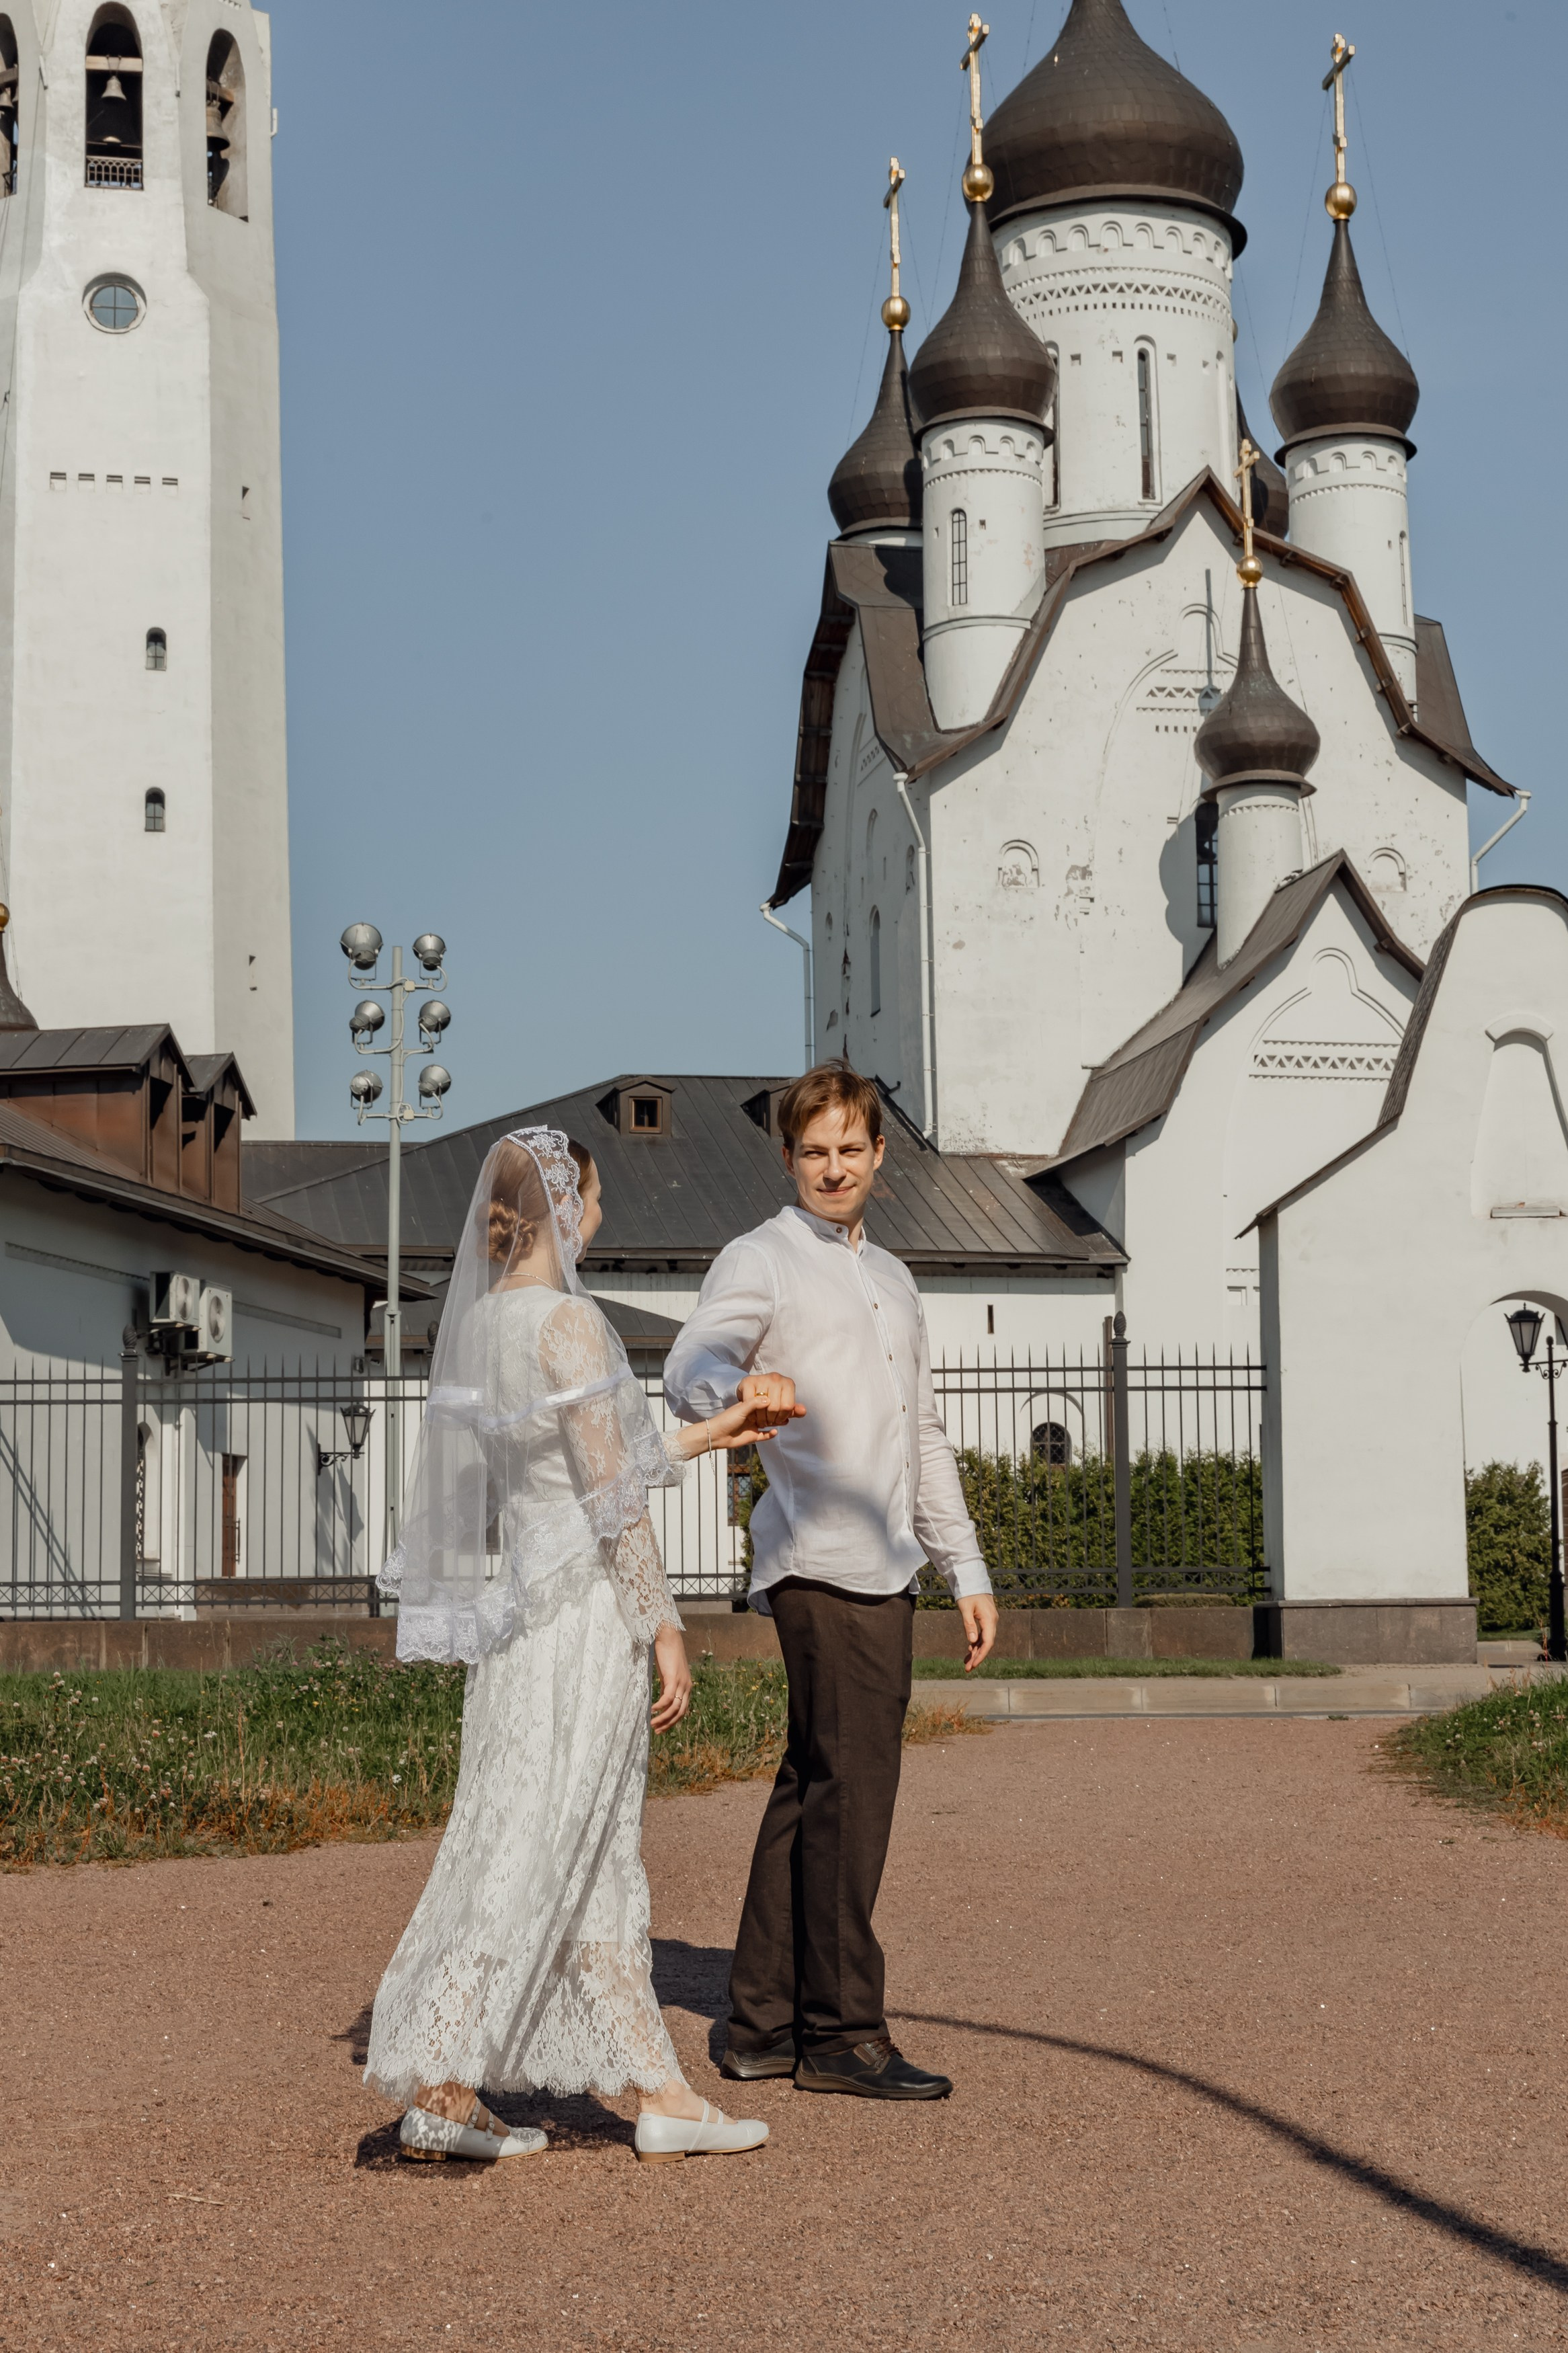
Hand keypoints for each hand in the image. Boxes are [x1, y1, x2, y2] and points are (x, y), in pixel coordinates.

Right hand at [650, 1624, 690, 1733]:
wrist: (668, 1637)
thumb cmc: (667, 1654)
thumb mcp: (668, 1675)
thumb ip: (667, 1687)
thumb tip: (662, 1702)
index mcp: (687, 1687)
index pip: (682, 1711)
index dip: (673, 1722)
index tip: (661, 1729)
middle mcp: (687, 1687)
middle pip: (680, 1713)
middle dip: (668, 1724)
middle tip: (656, 1731)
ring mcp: (682, 1683)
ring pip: (674, 1708)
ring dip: (663, 1719)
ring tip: (652, 1724)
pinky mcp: (674, 1678)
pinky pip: (668, 1698)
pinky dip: (660, 1706)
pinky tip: (652, 1710)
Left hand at [674, 1383, 806, 1459]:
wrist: (716, 1435)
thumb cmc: (727, 1418)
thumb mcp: (741, 1408)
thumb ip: (755, 1403)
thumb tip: (770, 1400)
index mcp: (752, 1405)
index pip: (769, 1402)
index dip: (778, 1401)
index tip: (788, 1400)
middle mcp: (755, 1414)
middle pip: (772, 1412)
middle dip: (781, 1412)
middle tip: (791, 1412)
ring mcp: (755, 1425)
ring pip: (771, 1423)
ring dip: (778, 1422)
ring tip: (786, 1420)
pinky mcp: (753, 1436)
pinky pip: (765, 1435)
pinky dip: (770, 1434)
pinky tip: (774, 1432)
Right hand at [739, 1373, 802, 1427]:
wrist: (753, 1389)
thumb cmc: (771, 1398)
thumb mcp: (784, 1405)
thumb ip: (794, 1410)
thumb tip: (803, 1411)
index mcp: (788, 1383)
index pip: (787, 1406)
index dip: (782, 1417)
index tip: (778, 1420)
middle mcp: (776, 1378)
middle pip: (774, 1407)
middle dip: (771, 1419)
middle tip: (768, 1422)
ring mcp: (762, 1378)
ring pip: (762, 1406)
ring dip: (760, 1418)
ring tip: (761, 1420)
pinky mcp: (748, 1381)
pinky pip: (750, 1402)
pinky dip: (751, 1412)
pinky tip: (753, 1415)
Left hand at [959, 1592, 997, 1673]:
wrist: (972, 1579)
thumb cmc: (968, 1592)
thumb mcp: (965, 1608)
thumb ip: (969, 1624)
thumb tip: (972, 1641)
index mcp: (989, 1619)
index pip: (987, 1642)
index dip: (981, 1655)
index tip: (973, 1665)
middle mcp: (992, 1622)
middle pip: (986, 1644)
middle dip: (977, 1657)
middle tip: (967, 1669)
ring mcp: (989, 1621)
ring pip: (984, 1641)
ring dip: (976, 1652)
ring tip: (966, 1664)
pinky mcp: (985, 1620)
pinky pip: (982, 1635)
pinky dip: (975, 1644)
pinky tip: (969, 1651)